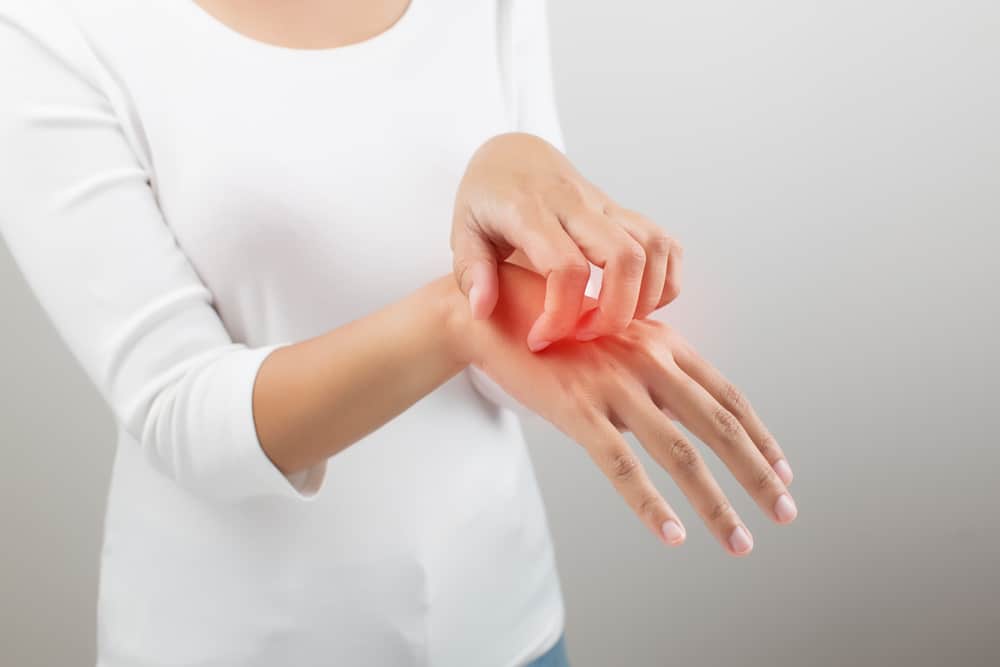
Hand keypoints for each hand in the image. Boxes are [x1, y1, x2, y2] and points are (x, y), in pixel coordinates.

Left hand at [451, 132, 682, 351]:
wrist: (513, 154)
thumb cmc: (486, 197)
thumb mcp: (463, 230)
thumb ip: (472, 271)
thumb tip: (483, 310)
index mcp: (531, 212)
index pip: (565, 267)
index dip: (560, 314)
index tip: (541, 339)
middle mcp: (576, 205)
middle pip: (624, 257)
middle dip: (616, 312)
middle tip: (587, 334)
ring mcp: (606, 206)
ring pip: (654, 248)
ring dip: (646, 297)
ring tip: (614, 321)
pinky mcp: (623, 212)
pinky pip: (665, 243)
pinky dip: (665, 280)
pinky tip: (638, 302)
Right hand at [456, 262, 796, 555]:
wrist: (488, 311)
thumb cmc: (549, 326)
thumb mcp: (612, 336)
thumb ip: (648, 366)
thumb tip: (679, 408)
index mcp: (661, 342)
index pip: (726, 396)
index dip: (760, 436)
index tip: (782, 470)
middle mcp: (648, 360)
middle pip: (720, 426)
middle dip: (758, 475)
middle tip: (784, 511)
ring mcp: (614, 385)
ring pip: (681, 454)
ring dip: (717, 504)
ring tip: (738, 541)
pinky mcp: (577, 409)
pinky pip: (622, 466)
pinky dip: (651, 505)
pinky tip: (672, 534)